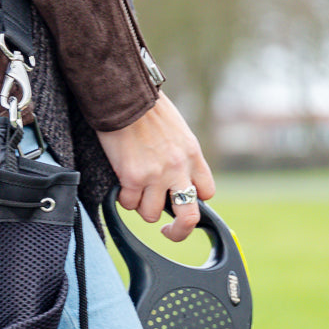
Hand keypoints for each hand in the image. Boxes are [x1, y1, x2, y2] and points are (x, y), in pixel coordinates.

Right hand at [95, 94, 214, 242]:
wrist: (125, 97)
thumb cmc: (147, 108)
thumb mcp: (177, 131)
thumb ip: (179, 155)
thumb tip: (174, 174)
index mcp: (192, 155)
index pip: (207, 192)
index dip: (194, 199)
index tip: (180, 197)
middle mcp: (178, 169)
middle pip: (189, 217)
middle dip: (179, 231)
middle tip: (168, 231)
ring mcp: (156, 176)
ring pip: (151, 214)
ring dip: (141, 206)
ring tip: (134, 190)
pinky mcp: (132, 177)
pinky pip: (128, 204)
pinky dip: (123, 198)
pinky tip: (121, 183)